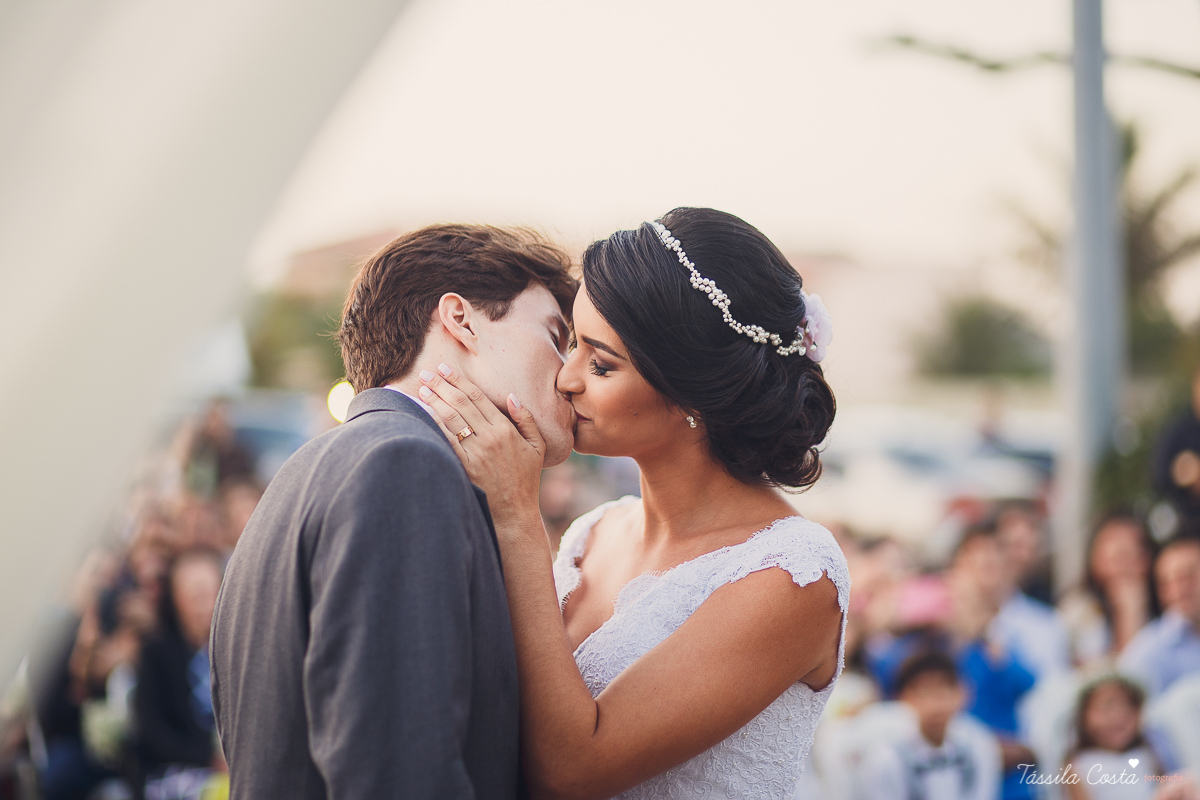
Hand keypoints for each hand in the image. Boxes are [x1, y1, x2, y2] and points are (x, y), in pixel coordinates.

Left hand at [417, 364, 544, 528]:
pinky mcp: (464, 467)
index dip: (459, 381)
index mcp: (505, 429)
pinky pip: (446, 440)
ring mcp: (476, 452)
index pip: (477, 397)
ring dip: (434, 401)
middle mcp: (489, 437)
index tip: (445, 369)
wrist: (514, 513)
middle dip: (442, 385)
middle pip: (461, 403)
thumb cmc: (526, 479)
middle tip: (427, 372)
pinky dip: (434, 424)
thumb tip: (511, 397)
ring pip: (451, 418)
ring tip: (422, 388)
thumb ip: (526, 419)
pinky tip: (423, 413)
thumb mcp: (538, 447)